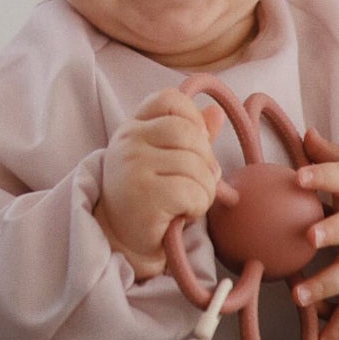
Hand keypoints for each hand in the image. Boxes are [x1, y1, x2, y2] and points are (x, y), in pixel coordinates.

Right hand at [94, 90, 230, 279]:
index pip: (170, 99)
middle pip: (190, 134)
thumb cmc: (149, 196)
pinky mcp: (143, 195)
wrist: (123, 239)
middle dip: (206, 162)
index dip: (193, 118)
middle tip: (197, 183)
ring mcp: (133, 166)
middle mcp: (128, 140)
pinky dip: (198, 206)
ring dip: (205, 190)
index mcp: (134, 126)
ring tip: (189, 202)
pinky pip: (192, 191)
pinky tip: (183, 213)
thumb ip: (191, 134)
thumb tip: (215, 112)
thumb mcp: (166, 159)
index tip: (195, 145)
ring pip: (196, 165)